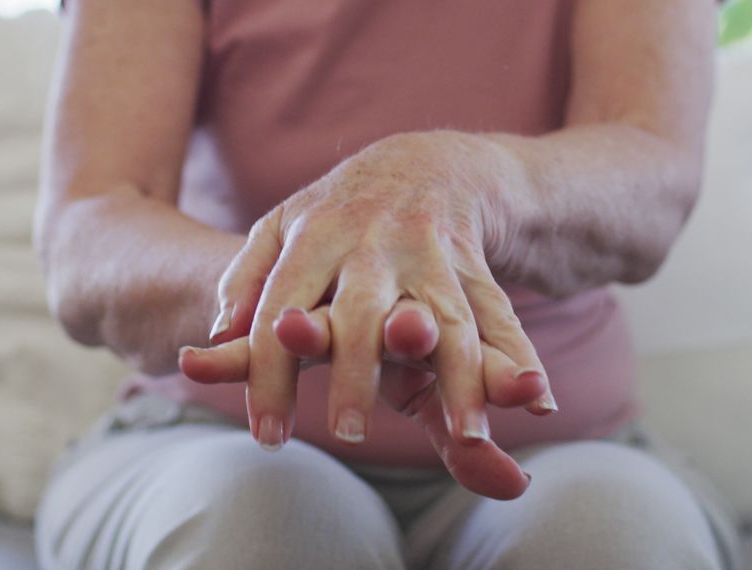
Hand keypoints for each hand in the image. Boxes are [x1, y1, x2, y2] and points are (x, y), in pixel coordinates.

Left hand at [181, 132, 558, 497]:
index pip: (282, 312)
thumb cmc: (340, 214)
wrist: (426, 163)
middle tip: (348, 432)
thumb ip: (245, 280)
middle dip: (358, 371)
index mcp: (314, 237)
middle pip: (364, 313)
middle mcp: (374, 244)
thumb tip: (214, 335)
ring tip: (466, 437)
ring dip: (459, 378)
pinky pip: (500, 317)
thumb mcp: (282, 230)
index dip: (271, 373)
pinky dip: (520, 358)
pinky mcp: (476, 266)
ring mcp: (432, 254)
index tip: (268, 434)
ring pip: (447, 320)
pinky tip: (537, 403)